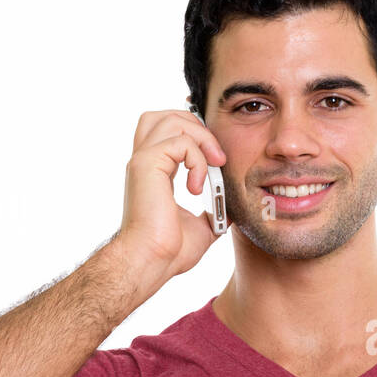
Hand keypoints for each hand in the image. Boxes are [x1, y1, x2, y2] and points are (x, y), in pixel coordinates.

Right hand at [115, 110, 227, 282]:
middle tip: (218, 158)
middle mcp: (145, 161)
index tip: (219, 161)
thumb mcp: (202, 225)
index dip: (197, 135)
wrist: (152, 261)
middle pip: (167, 115)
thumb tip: (233, 207)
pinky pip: (180, 142)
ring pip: (173, 120)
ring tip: (213, 166)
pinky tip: (197, 187)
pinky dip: (198, 161)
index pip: (170, 131)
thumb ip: (214, 209)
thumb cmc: (170, 251)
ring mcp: (143, 160)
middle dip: (199, 128)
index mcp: (156, 171)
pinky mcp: (146, 165)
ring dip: (201, 139)